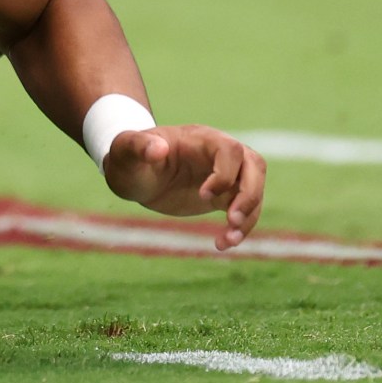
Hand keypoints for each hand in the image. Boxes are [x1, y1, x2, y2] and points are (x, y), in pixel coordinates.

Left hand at [101, 125, 264, 250]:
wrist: (133, 173)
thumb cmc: (129, 158)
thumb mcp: (126, 150)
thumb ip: (139, 146)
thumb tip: (157, 149)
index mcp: (200, 138)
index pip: (230, 150)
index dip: (224, 173)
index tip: (203, 195)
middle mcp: (218, 154)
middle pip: (255, 165)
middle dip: (250, 194)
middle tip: (232, 220)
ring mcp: (223, 175)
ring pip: (254, 189)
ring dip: (249, 216)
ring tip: (229, 240)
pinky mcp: (221, 196)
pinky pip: (244, 209)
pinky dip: (240, 228)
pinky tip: (222, 244)